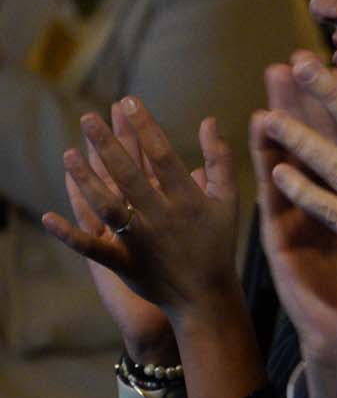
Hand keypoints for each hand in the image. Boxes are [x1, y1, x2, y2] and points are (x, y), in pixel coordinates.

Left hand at [41, 97, 240, 320]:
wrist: (206, 295)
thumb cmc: (218, 243)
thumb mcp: (227, 200)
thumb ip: (219, 160)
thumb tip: (209, 121)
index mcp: (188, 200)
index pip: (164, 156)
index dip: (146, 127)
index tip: (129, 101)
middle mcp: (162, 217)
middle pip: (130, 176)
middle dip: (108, 145)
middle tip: (88, 118)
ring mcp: (141, 241)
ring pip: (108, 206)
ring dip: (86, 180)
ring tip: (69, 153)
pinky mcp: (124, 263)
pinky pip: (93, 247)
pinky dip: (69, 235)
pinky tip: (47, 217)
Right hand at [252, 60, 336, 397]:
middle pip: (329, 138)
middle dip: (315, 100)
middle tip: (298, 59)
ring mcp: (314, 219)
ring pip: (300, 163)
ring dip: (286, 126)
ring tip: (271, 88)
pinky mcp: (294, 243)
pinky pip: (283, 205)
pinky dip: (274, 176)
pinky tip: (263, 146)